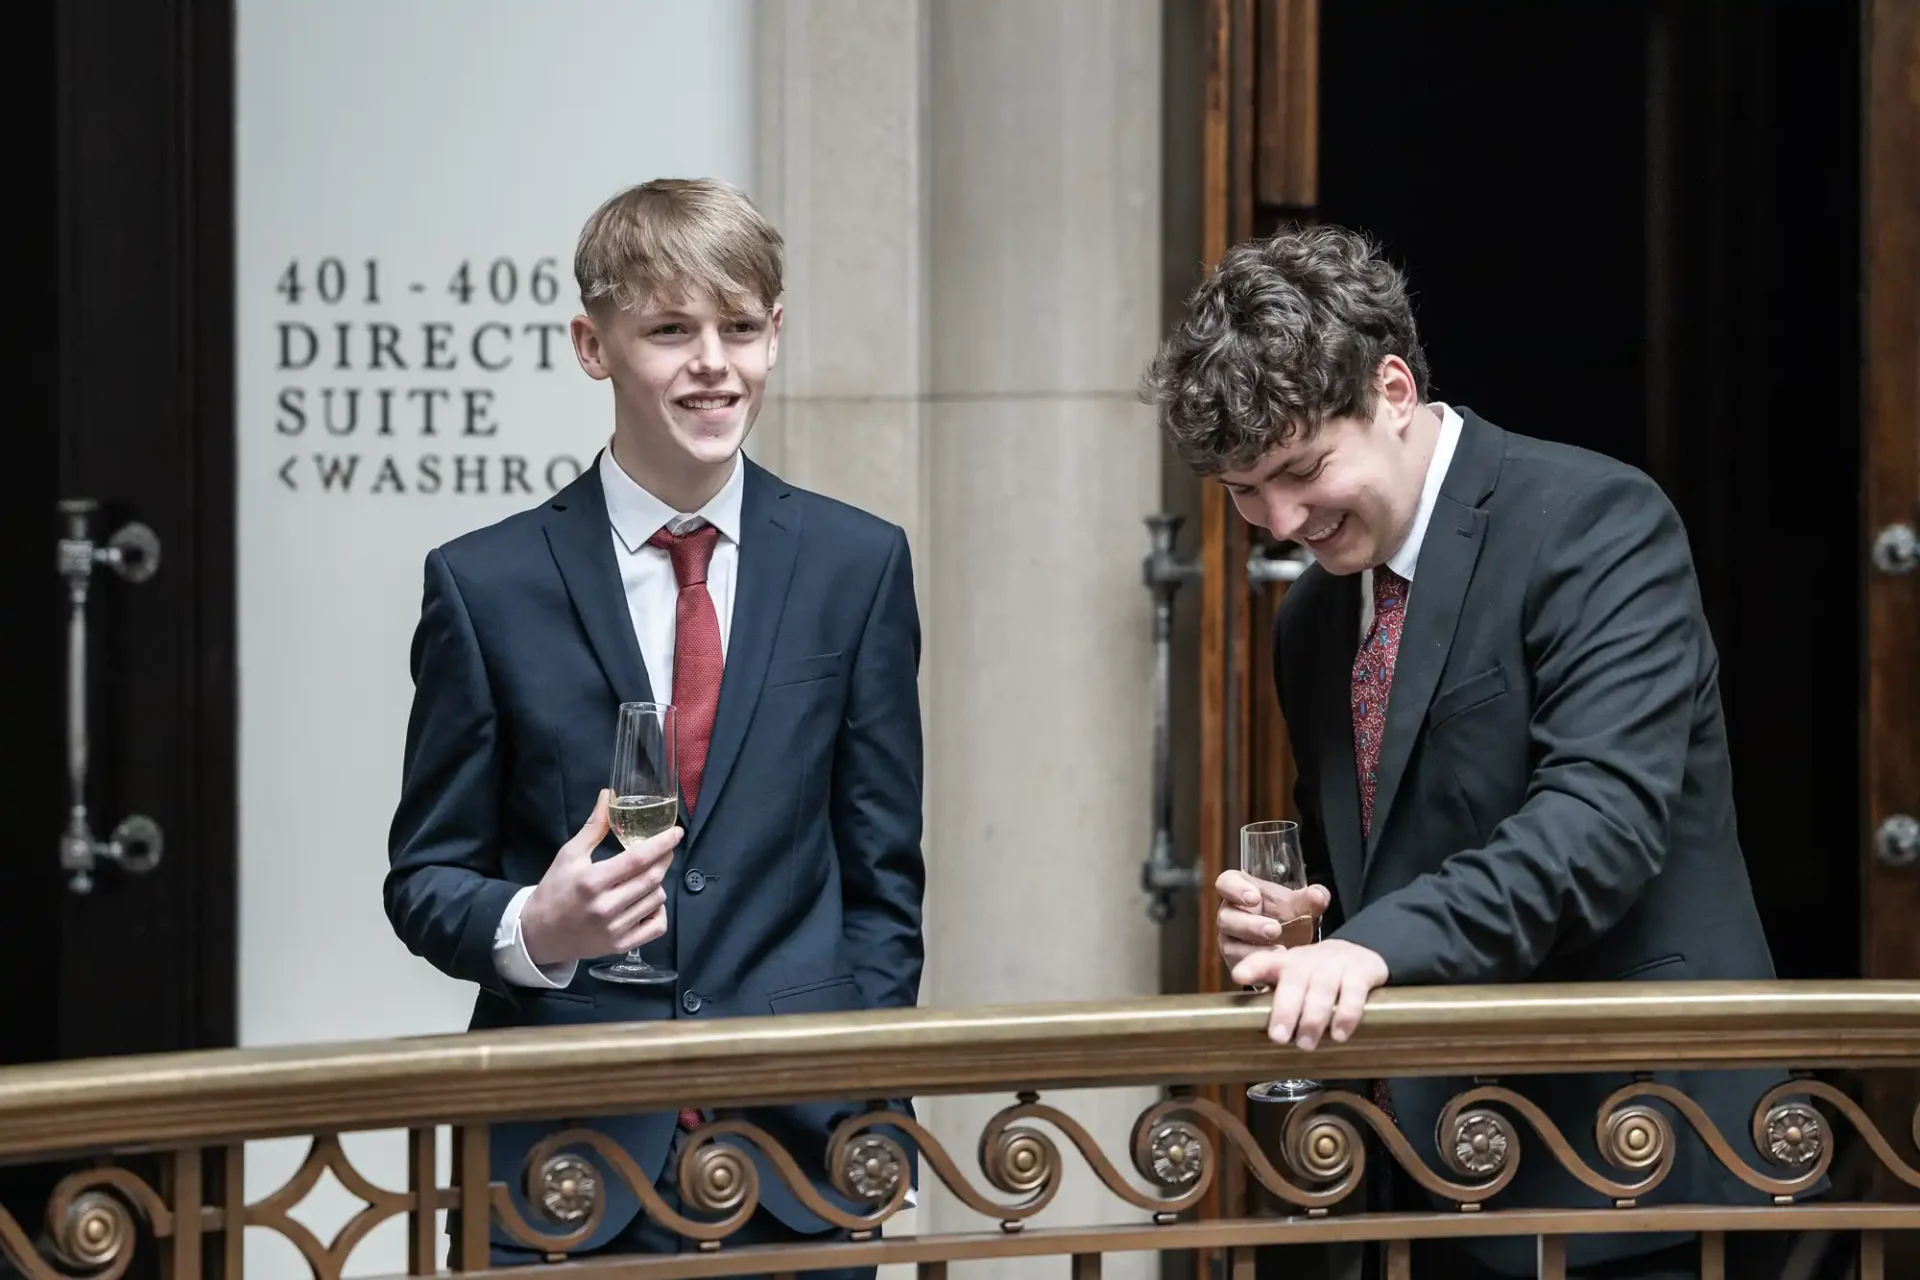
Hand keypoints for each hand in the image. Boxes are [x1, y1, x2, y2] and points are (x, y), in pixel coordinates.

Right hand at [521, 789, 680, 965]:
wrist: (538, 934)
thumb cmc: (554, 889)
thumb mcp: (569, 855)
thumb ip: (594, 826)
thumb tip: (609, 794)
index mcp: (592, 881)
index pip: (638, 859)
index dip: (662, 844)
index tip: (677, 832)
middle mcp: (606, 907)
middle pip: (652, 879)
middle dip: (664, 860)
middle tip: (665, 850)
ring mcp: (615, 929)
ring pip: (657, 900)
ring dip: (658, 884)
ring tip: (646, 876)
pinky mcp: (620, 946)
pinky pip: (656, 927)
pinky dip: (659, 912)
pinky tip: (648, 901)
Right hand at [1215, 870, 1331, 968]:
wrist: (1292, 946)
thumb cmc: (1290, 917)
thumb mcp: (1302, 906)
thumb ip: (1311, 898)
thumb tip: (1317, 895)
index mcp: (1242, 891)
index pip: (1226, 883)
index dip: (1235, 889)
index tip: (1254, 897)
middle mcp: (1231, 913)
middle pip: (1226, 916)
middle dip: (1250, 924)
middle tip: (1274, 929)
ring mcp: (1230, 939)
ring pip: (1229, 943)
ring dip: (1253, 948)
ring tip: (1280, 950)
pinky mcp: (1235, 961)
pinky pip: (1239, 964)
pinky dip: (1258, 964)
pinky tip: (1276, 963)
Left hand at [1230, 940, 1387, 1049]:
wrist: (1360, 955)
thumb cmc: (1318, 978)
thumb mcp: (1294, 983)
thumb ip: (1277, 1003)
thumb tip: (1258, 1041)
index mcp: (1286, 964)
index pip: (1264, 961)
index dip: (1251, 967)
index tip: (1239, 976)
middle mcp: (1308, 961)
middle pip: (1293, 981)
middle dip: (1285, 1010)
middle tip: (1278, 1038)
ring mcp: (1336, 964)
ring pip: (1322, 989)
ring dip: (1313, 1018)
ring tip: (1306, 1043)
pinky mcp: (1362, 970)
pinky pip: (1353, 992)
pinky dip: (1346, 1014)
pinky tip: (1340, 1034)